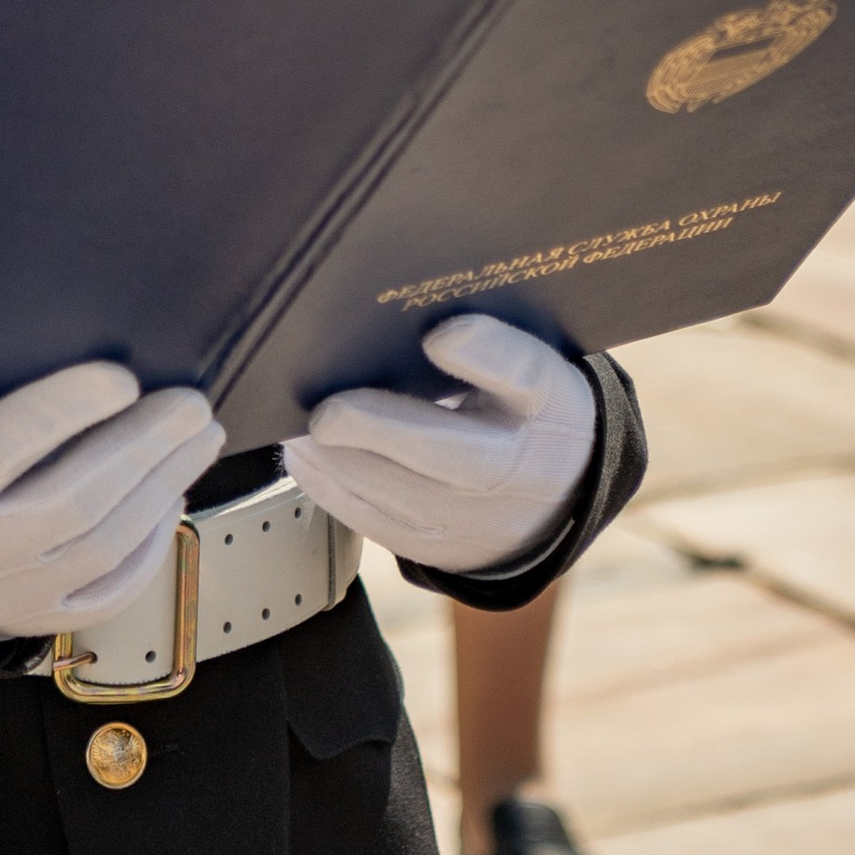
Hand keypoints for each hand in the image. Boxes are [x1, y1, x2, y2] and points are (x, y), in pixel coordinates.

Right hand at [0, 360, 224, 641]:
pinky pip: (112, 590)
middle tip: (191, 404)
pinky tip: (172, 498)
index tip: (121, 376)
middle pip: (73, 498)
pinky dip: (150, 544)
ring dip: (164, 486)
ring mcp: (12, 593)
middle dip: (144, 446)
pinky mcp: (45, 619)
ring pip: (104, 543)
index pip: (1, 443)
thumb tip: (90, 358)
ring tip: (200, 440)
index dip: (64, 408)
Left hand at [284, 313, 596, 574]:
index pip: (524, 372)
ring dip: (342, 463)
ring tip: (296, 427)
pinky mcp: (440, 547)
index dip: (484, 353)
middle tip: (325, 412)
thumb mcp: (525, 362)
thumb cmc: (521, 405)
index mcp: (545, 397)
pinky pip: (380, 524)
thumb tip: (387, 306)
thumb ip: (476, 341)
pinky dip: (336, 489)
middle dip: (382, 432)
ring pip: (404, 497)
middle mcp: (517, 464)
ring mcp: (479, 516)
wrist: (558, 494)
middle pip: (454, 455)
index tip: (439, 336)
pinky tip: (306, 457)